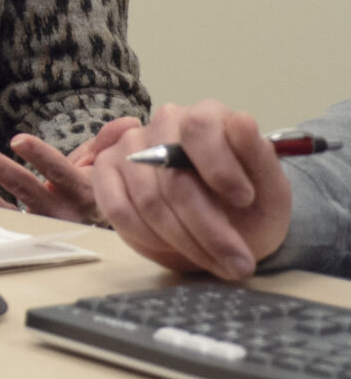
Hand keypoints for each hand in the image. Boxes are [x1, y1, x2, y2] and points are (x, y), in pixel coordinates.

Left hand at [0, 117, 139, 222]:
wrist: (103, 225)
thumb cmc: (97, 189)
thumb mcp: (104, 167)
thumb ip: (107, 143)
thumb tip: (128, 123)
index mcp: (83, 192)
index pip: (60, 172)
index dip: (40, 156)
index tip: (18, 139)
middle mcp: (63, 212)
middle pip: (28, 189)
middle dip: (0, 169)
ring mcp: (42, 225)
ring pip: (9, 211)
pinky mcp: (26, 232)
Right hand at [92, 101, 295, 281]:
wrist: (227, 228)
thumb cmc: (250, 207)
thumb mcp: (271, 189)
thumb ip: (259, 157)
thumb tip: (241, 120)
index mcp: (207, 116)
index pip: (199, 128)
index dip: (220, 167)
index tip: (245, 201)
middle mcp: (163, 124)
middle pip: (173, 178)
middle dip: (208, 227)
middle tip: (237, 261)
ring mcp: (130, 148)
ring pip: (148, 200)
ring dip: (184, 240)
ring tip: (216, 262)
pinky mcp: (106, 174)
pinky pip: (117, 209)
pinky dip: (148, 237)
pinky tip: (174, 247)